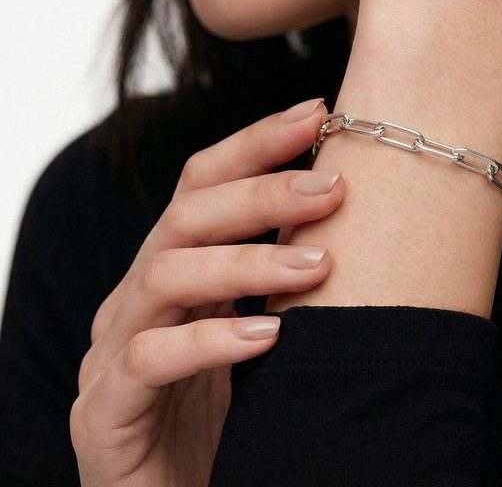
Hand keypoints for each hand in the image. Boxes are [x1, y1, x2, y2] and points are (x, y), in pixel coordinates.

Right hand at [70, 100, 342, 486]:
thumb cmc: (237, 422)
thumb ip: (288, 281)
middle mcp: (138, 300)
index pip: (203, 182)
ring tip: (317, 266)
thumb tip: (364, 208)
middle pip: (185, 215)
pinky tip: (269, 339)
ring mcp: (113, 354)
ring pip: (166, 275)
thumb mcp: (269, 336)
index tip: (317, 111)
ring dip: (247, 261)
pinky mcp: (105, 415)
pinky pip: (147, 362)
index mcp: (174, 271)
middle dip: (262, 191)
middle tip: (332, 186)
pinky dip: (210, 342)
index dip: (255, 142)